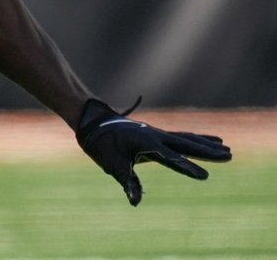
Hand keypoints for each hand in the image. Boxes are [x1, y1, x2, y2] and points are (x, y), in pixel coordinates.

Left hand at [75, 97, 231, 206]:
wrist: (92, 120)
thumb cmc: (101, 143)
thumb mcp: (111, 163)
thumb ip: (126, 180)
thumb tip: (135, 201)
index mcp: (146, 143)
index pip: (171, 159)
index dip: (187, 167)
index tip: (204, 176)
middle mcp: (155, 136)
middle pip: (186, 144)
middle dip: (208, 152)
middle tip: (229, 155)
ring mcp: (157, 134)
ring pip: (187, 139)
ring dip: (207, 144)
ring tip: (227, 149)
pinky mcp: (156, 135)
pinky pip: (181, 137)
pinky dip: (196, 138)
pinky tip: (208, 140)